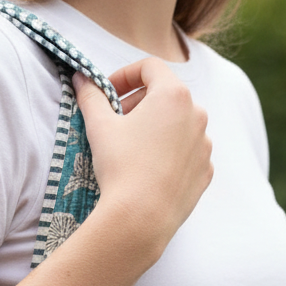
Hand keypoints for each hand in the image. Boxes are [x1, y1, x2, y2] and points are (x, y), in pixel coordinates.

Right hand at [73, 59, 212, 255]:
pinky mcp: (205, 171)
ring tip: (133, 150)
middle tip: (116, 123)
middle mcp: (197, 114)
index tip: (108, 94)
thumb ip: (91, 97)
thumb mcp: (98, 127)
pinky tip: (149, 171)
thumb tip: (80, 79)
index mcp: (173, 95)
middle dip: (139, 104)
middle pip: (166, 95)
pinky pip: (187, 153)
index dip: (124, 75)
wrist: (141, 219)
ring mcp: (204, 145)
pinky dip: (169, 154)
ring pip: (178, 125)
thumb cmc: (120, 167)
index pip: (150, 67)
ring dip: (156, 129)